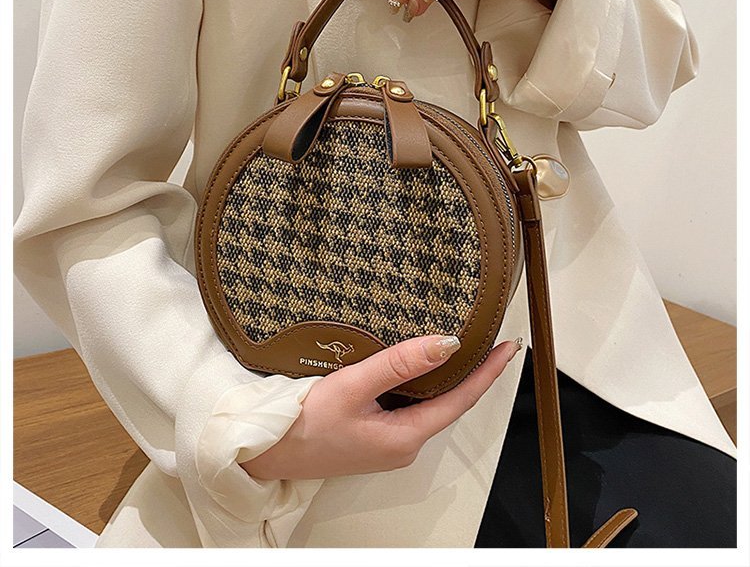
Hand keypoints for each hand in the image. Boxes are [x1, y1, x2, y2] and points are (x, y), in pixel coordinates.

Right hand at [240, 333, 521, 479]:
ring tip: (463, 345)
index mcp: (406, 437)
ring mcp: (389, 442)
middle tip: (491, 339)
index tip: (511, 347)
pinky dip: (422, 383)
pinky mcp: (374, 436)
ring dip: (447, 377)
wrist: (268, 452)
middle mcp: (404, 444)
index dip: (488, 372)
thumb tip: (447, 344)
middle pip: (450, 403)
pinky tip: (419, 364)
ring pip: (429, 404)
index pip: (461, 400)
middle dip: (473, 372)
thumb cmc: (305, 423)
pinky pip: (409, 406)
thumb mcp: (353, 386)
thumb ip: (399, 364)